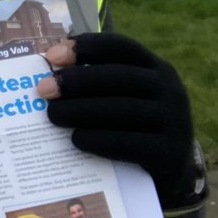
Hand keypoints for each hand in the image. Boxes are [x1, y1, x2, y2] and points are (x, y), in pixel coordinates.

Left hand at [37, 33, 198, 204]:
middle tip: (43, 89)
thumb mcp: (126, 97)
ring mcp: (174, 121)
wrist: (171, 170)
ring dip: (80, 110)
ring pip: (121, 109)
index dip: (86, 47)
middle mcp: (170, 90)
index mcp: (156, 69)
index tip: (52, 56)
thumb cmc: (136, 126)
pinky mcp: (168, 153)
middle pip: (117, 77)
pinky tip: (76, 139)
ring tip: (52, 115)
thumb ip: (97, 82)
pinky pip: (127, 143)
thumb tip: (50, 72)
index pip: (121, 47)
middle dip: (76, 80)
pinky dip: (97, 139)